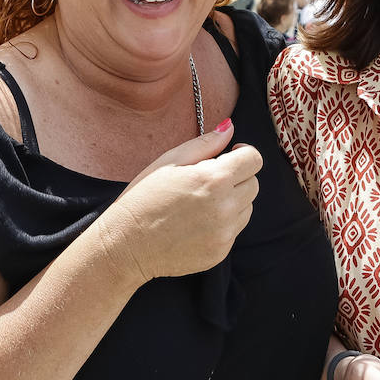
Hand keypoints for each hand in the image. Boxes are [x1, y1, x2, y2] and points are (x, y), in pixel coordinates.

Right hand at [99, 120, 259, 283]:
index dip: (244, 153)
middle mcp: (226, 207)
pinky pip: (234, 230)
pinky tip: (195, 223)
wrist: (126, 244)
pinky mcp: (220, 252)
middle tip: (208, 180)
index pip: (254, 159)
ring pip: (247, 208)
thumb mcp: (169, 162)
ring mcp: (225, 233)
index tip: (231, 155)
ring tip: (199, 203)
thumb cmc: (143, 198)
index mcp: (214, 179)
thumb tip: (229, 127)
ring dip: (232, 201)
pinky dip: (222, 223)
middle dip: (237, 177)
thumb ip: (205, 144)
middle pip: (253, 183)